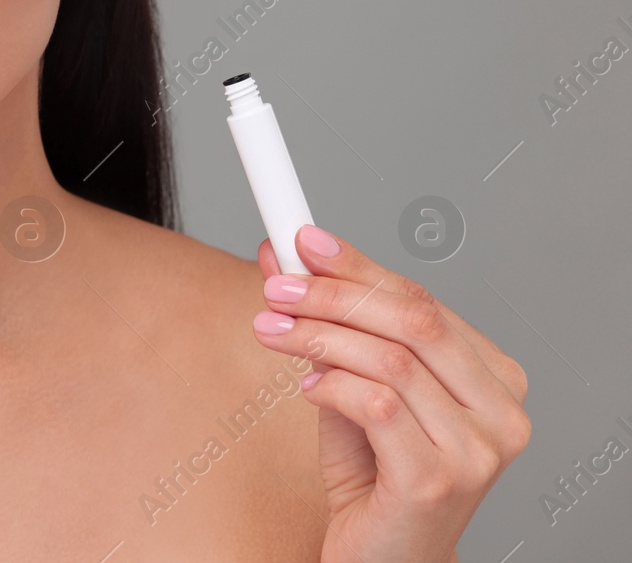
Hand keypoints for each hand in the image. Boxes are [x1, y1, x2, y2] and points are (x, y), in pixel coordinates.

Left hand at [252, 225, 530, 562]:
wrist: (383, 556)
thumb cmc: (375, 473)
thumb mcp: (354, 384)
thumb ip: (333, 325)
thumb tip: (285, 257)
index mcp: (494, 378)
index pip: (423, 299)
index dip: (359, 265)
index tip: (303, 241)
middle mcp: (501, 412)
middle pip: (414, 320)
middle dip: (335, 293)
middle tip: (277, 285)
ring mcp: (477, 450)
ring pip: (391, 360)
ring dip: (318, 335)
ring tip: (271, 330)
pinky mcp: (437, 480)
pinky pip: (377, 405)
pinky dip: (332, 385)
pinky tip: (307, 388)